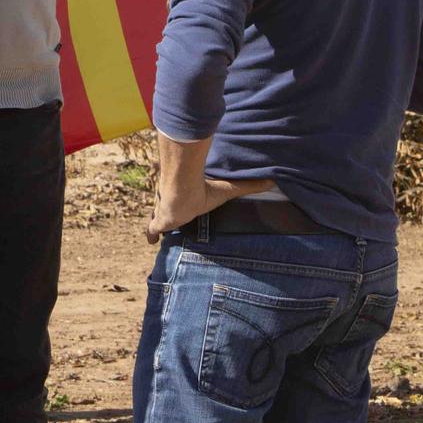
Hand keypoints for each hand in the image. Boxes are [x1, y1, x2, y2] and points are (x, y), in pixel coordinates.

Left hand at [145, 176, 271, 243]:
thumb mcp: (227, 189)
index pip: (185, 199)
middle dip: (169, 211)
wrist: (183, 190)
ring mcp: (164, 212)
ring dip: (160, 222)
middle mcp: (175, 203)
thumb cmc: (204, 189)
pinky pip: (152, 229)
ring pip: (159, 216)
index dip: (184, 203)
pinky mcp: (159, 222)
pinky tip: (151, 241)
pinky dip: (151, 234)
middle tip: (173, 219)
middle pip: (170, 206)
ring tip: (163, 232)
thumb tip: (270, 181)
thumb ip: (247, 185)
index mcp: (188, 197)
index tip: (186, 205)